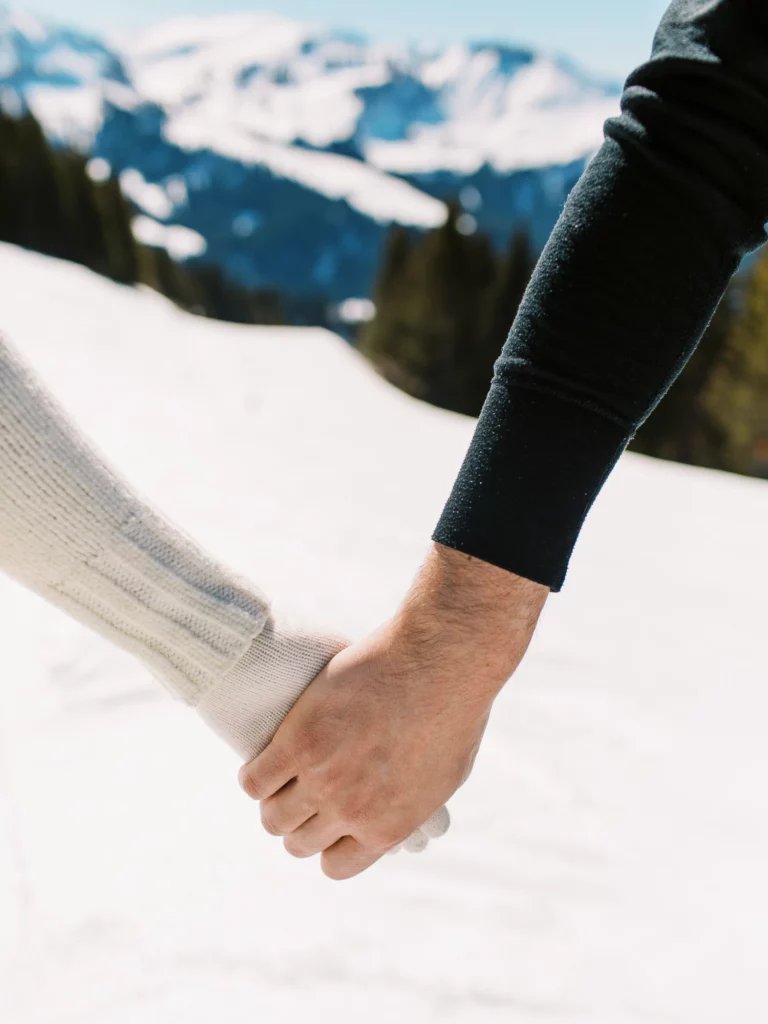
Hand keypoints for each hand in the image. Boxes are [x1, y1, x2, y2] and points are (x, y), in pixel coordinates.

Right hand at [239, 544, 548, 879]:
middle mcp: (350, 812)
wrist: (438, 663)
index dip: (326, 845)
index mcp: (387, 828)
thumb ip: (411, 807)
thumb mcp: (443, 777)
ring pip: (272, 816)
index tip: (325, 823)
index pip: (335, 865)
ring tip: (281, 776)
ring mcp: (320, 777)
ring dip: (273, 801)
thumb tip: (397, 818)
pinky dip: (254, 774)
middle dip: (298, 824)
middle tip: (299, 794)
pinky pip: (254, 779)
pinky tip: (267, 757)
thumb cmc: (452, 710)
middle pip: (297, 843)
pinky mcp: (296, 740)